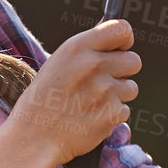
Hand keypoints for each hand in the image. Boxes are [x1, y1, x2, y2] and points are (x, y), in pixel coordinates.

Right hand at [6, 20, 139, 167]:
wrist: (33, 137)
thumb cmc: (42, 101)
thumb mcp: (58, 64)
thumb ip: (87, 52)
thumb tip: (113, 43)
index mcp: (78, 47)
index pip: (122, 29)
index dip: (124, 41)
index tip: (120, 49)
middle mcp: (94, 65)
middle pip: (134, 61)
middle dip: (123, 72)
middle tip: (104, 82)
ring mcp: (105, 90)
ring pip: (131, 88)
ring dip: (118, 96)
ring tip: (92, 103)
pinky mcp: (112, 113)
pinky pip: (124, 110)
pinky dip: (111, 116)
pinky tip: (91, 118)